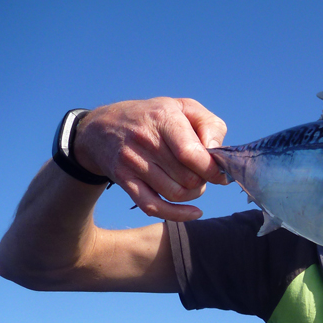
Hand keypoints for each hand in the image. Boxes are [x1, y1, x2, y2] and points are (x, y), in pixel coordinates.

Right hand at [74, 97, 227, 220]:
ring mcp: (132, 162)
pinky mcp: (124, 180)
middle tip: (203, 174)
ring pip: (175, 194)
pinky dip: (177, 215)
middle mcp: (145, 141)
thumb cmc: (154, 116)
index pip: (191, 154)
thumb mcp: (184, 107)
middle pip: (187, 178)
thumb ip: (209, 125)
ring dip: (193, 194)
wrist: (102, 127)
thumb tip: (217, 153)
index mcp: (163, 119)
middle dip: (203, 180)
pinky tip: (194, 212)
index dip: (212, 169)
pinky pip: (153, 207)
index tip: (220, 172)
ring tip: (194, 183)